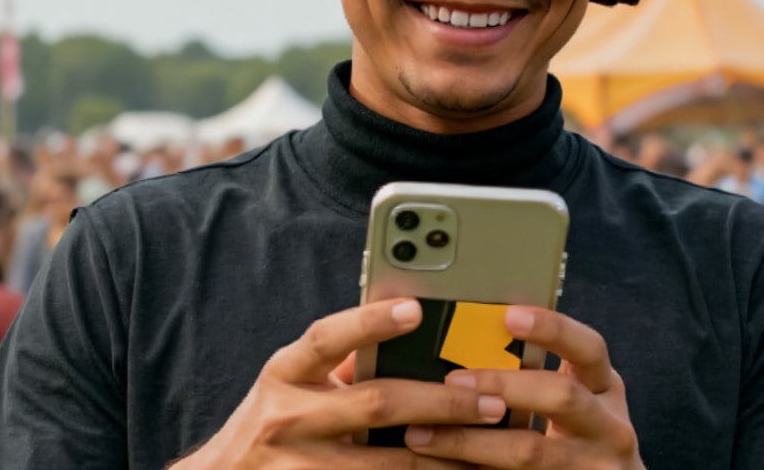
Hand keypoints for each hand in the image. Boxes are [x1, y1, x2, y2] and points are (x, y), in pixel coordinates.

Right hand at [171, 298, 507, 469]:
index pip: (327, 337)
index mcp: (285, 372)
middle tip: (492, 401)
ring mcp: (301, 468)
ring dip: (445, 455)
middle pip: (374, 404)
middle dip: (441, 402)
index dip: (370, 321)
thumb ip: (338, 359)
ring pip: (387, 464)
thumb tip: (402, 329)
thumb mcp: (291, 381)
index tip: (415, 308)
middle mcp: (288, 418)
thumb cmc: (270, 420)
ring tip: (490, 446)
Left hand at [403, 306, 643, 468]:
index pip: (589, 348)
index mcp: (606, 388)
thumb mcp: (577, 398)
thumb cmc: (578, 434)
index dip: (552, 329)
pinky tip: (437, 466)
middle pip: (561, 396)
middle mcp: (610, 428)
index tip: (509, 315)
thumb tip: (468, 334)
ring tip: (421, 435)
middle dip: (502, 384)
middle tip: (452, 381)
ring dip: (470, 442)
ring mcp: (594, 469)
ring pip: (530, 451)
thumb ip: (541, 373)